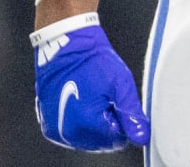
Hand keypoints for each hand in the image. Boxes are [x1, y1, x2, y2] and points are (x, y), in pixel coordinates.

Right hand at [33, 17, 149, 150]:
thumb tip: (141, 136)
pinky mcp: (48, 125)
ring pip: (86, 140)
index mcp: (86, 124)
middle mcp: (67, 132)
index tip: (121, 105)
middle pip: (100, 142)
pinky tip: (84, 103)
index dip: (123, 122)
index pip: (115, 140)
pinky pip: (71, 133)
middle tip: (109, 99)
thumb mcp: (121, 84)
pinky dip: (80, 123)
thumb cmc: (94, 61)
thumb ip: (131, 113)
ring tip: (96, 98)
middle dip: (109, 125)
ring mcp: (55, 130)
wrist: (68, 47)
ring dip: (95, 125)